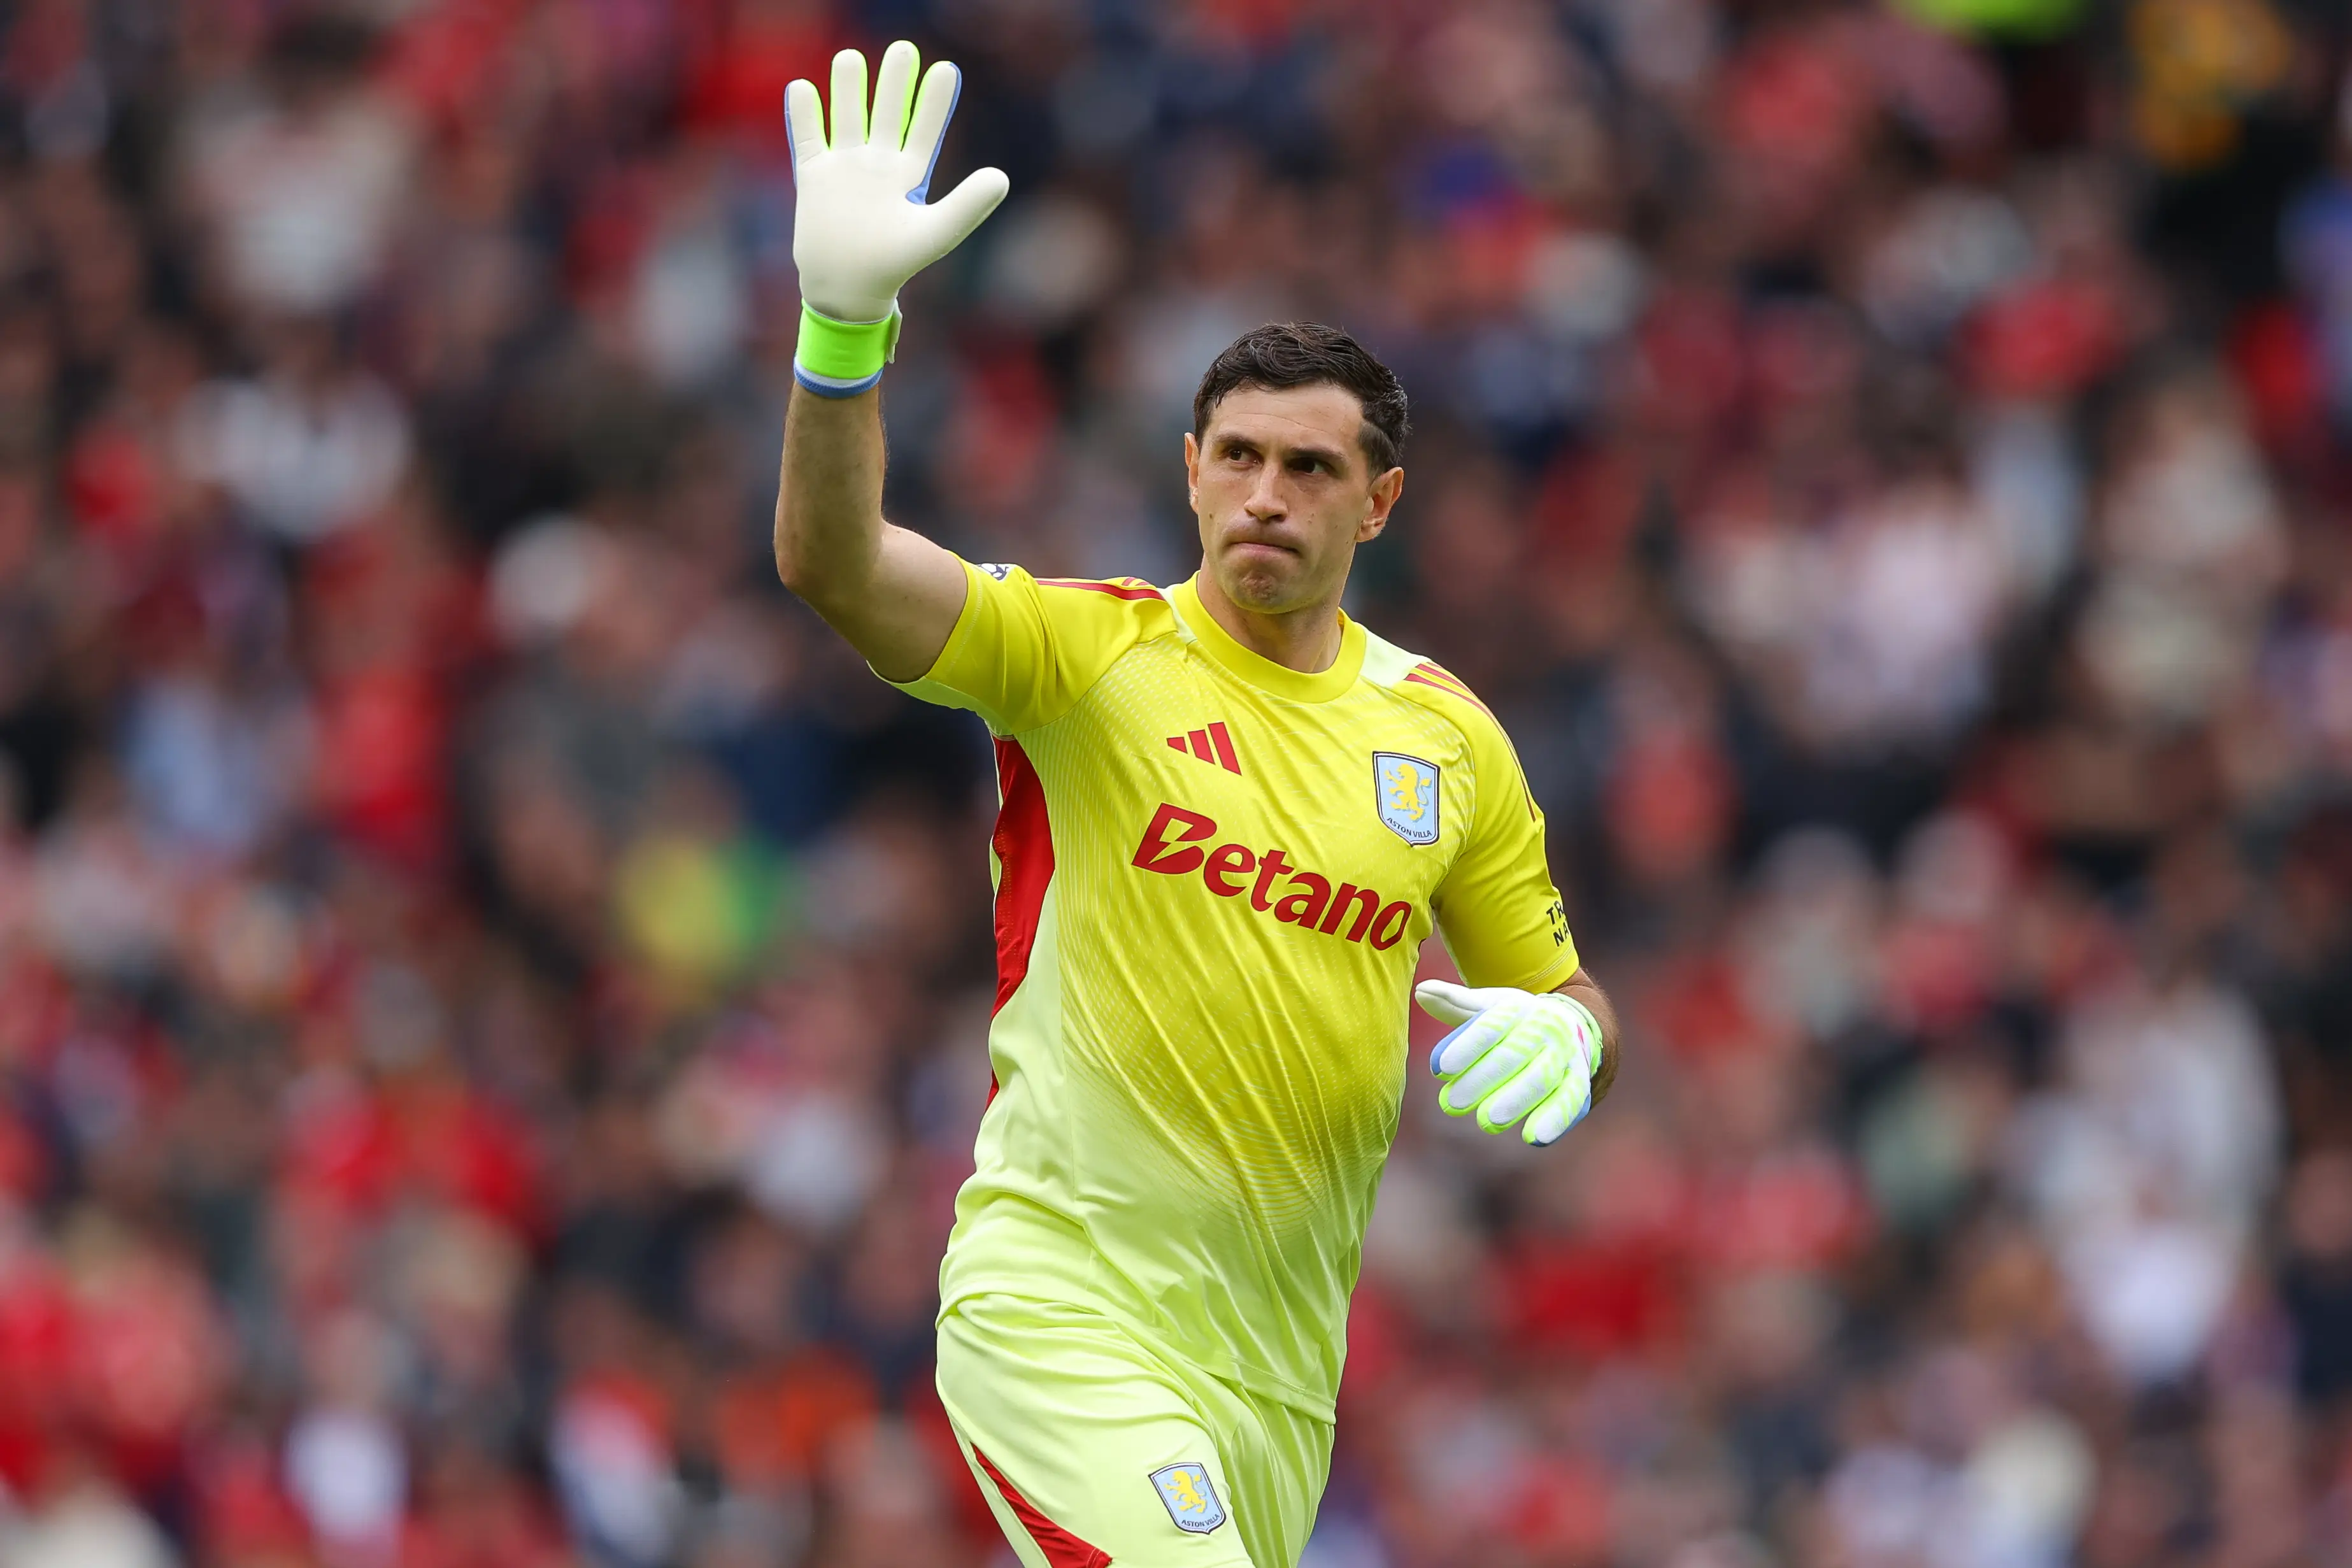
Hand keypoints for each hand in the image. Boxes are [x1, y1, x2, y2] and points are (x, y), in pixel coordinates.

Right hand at [785, 41, 1009, 327]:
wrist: (847, 290)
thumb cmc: (894, 265)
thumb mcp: (936, 233)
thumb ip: (967, 206)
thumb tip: (1002, 177)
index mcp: (909, 174)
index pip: (925, 129)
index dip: (935, 102)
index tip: (947, 70)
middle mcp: (878, 163)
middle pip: (887, 112)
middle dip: (894, 83)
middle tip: (903, 50)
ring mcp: (845, 166)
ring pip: (847, 115)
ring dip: (848, 88)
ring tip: (851, 58)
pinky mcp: (814, 176)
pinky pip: (808, 138)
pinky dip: (805, 115)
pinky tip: (803, 87)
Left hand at [1414, 979, 1602, 1145]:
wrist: (1570, 1024)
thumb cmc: (1515, 1021)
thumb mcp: (1488, 1006)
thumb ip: (1455, 1002)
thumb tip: (1421, 991)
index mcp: (1518, 1007)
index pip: (1490, 1025)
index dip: (1465, 1046)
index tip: (1439, 1068)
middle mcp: (1544, 1028)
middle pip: (1512, 1054)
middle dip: (1482, 1079)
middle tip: (1451, 1103)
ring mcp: (1565, 1054)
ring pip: (1542, 1077)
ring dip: (1516, 1100)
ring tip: (1488, 1122)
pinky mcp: (1580, 1079)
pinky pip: (1571, 1099)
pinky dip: (1555, 1118)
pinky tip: (1533, 1138)